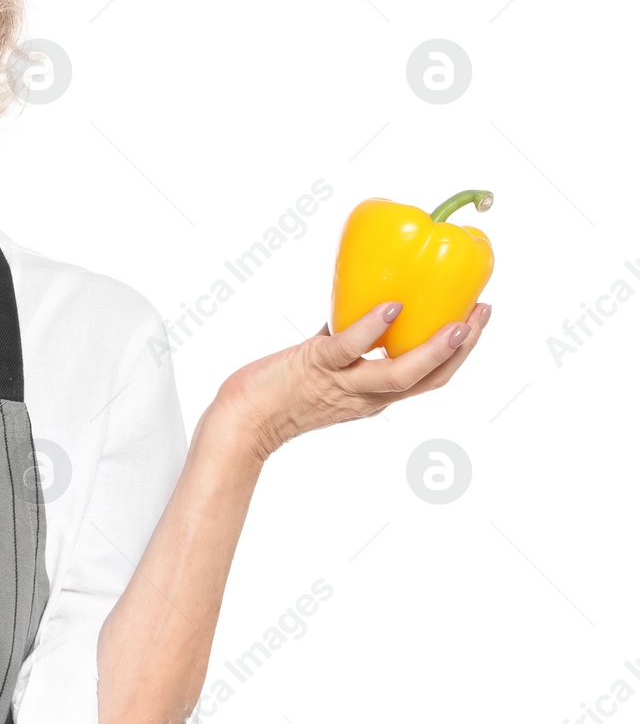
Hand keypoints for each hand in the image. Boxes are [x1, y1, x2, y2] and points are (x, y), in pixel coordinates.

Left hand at [214, 299, 490, 462]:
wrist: (239, 420)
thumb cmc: (276, 391)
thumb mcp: (324, 367)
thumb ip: (346, 343)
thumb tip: (364, 304)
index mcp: (373, 397)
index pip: (430, 380)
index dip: (460, 354)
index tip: (478, 320)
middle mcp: (366, 398)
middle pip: (429, 380)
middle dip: (463, 349)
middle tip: (484, 314)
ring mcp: (343, 385)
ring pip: (401, 374)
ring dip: (436, 349)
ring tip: (462, 321)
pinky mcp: (315, 367)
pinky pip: (350, 348)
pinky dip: (372, 328)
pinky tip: (391, 306)